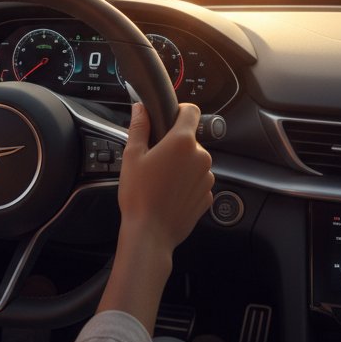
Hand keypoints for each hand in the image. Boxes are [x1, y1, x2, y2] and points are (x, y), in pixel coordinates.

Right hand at [117, 102, 213, 253]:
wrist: (150, 233)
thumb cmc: (139, 195)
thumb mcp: (132, 156)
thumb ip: (139, 127)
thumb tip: (140, 109)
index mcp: (182, 142)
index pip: (192, 111)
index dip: (180, 111)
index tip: (170, 118)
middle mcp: (201, 157)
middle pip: (190, 139)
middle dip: (175, 144)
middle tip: (154, 159)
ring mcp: (207, 177)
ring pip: (195, 161)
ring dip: (182, 165)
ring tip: (161, 179)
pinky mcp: (208, 195)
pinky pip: (198, 180)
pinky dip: (187, 183)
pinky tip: (169, 193)